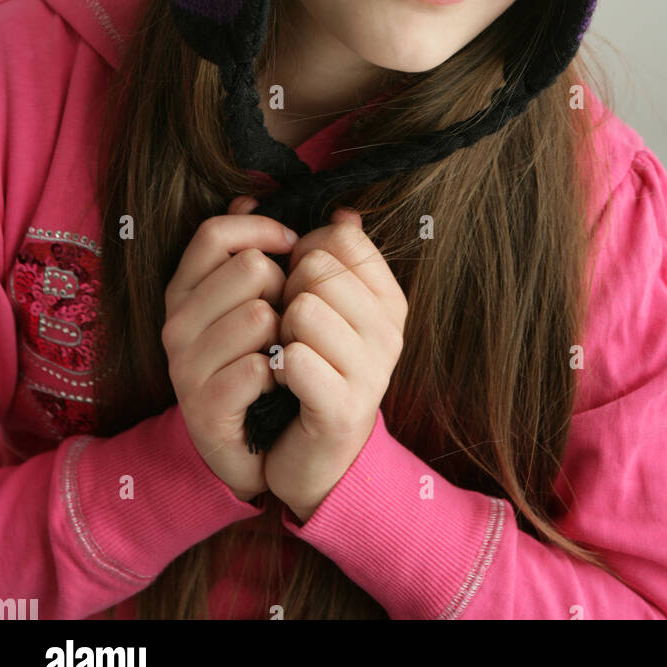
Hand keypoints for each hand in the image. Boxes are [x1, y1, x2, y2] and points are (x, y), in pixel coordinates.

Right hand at [161, 195, 295, 503]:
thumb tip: (251, 199)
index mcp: (185, 289)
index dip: (262, 230)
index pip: (215, 232)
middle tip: (285, 318)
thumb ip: (253, 247)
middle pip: (249, 268)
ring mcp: (184, 367)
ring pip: (259, 316)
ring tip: (280, 353)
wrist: (251, 447)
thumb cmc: (256, 358)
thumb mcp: (254, 298)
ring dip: (285, 335)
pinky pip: (258, 368)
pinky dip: (279, 373)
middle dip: (283, 288)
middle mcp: (175, 323)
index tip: (293, 246)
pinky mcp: (203, 408)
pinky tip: (278, 384)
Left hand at [262, 207, 407, 522]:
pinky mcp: (344, 408)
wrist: (314, 455)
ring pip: (303, 308)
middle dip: (287, 292)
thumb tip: (342, 211)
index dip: (304, 253)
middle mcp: (390, 330)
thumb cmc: (314, 368)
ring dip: (279, 332)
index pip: (340, 238)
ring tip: (286, 355)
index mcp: (389, 298)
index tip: (300, 286)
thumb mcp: (326, 306)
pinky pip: (294, 359)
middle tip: (289, 329)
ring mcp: (373, 371)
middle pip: (317, 267)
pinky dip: (276, 367)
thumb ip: (328, 255)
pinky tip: (282, 383)